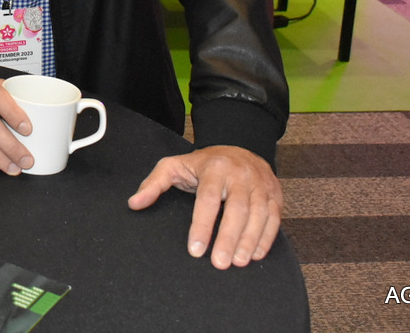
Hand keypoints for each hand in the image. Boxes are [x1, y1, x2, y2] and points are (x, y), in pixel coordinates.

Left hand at [127, 145, 282, 268]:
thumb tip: (134, 203)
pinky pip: (274, 217)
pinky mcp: (275, 193)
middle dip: (228, 238)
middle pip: (236, 209)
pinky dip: (266, 238)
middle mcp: (240, 174)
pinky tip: (255, 255)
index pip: (207, 199)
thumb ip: (153, 184)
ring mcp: (260, 183)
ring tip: (237, 262)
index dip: (202, 225)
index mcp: (214, 168)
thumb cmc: (202, 163)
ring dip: (248, 241)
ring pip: (259, 215)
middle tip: (219, 263)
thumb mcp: (174, 166)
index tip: (195, 249)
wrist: (240, 146)